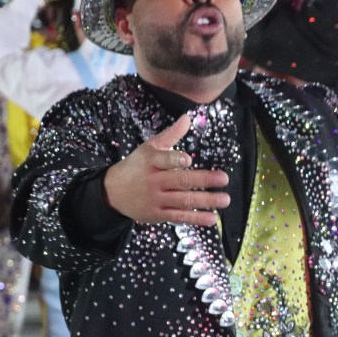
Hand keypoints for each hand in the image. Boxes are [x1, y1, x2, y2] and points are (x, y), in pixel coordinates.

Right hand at [103, 114, 230, 225]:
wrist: (113, 192)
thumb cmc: (137, 166)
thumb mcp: (150, 147)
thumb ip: (171, 134)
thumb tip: (187, 117)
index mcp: (151, 161)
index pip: (163, 160)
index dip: (174, 160)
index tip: (188, 160)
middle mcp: (153, 181)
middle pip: (180, 181)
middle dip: (204, 180)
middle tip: (224, 178)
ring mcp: (156, 199)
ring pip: (183, 200)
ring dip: (206, 201)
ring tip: (225, 200)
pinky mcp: (158, 214)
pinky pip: (179, 216)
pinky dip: (196, 218)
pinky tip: (212, 218)